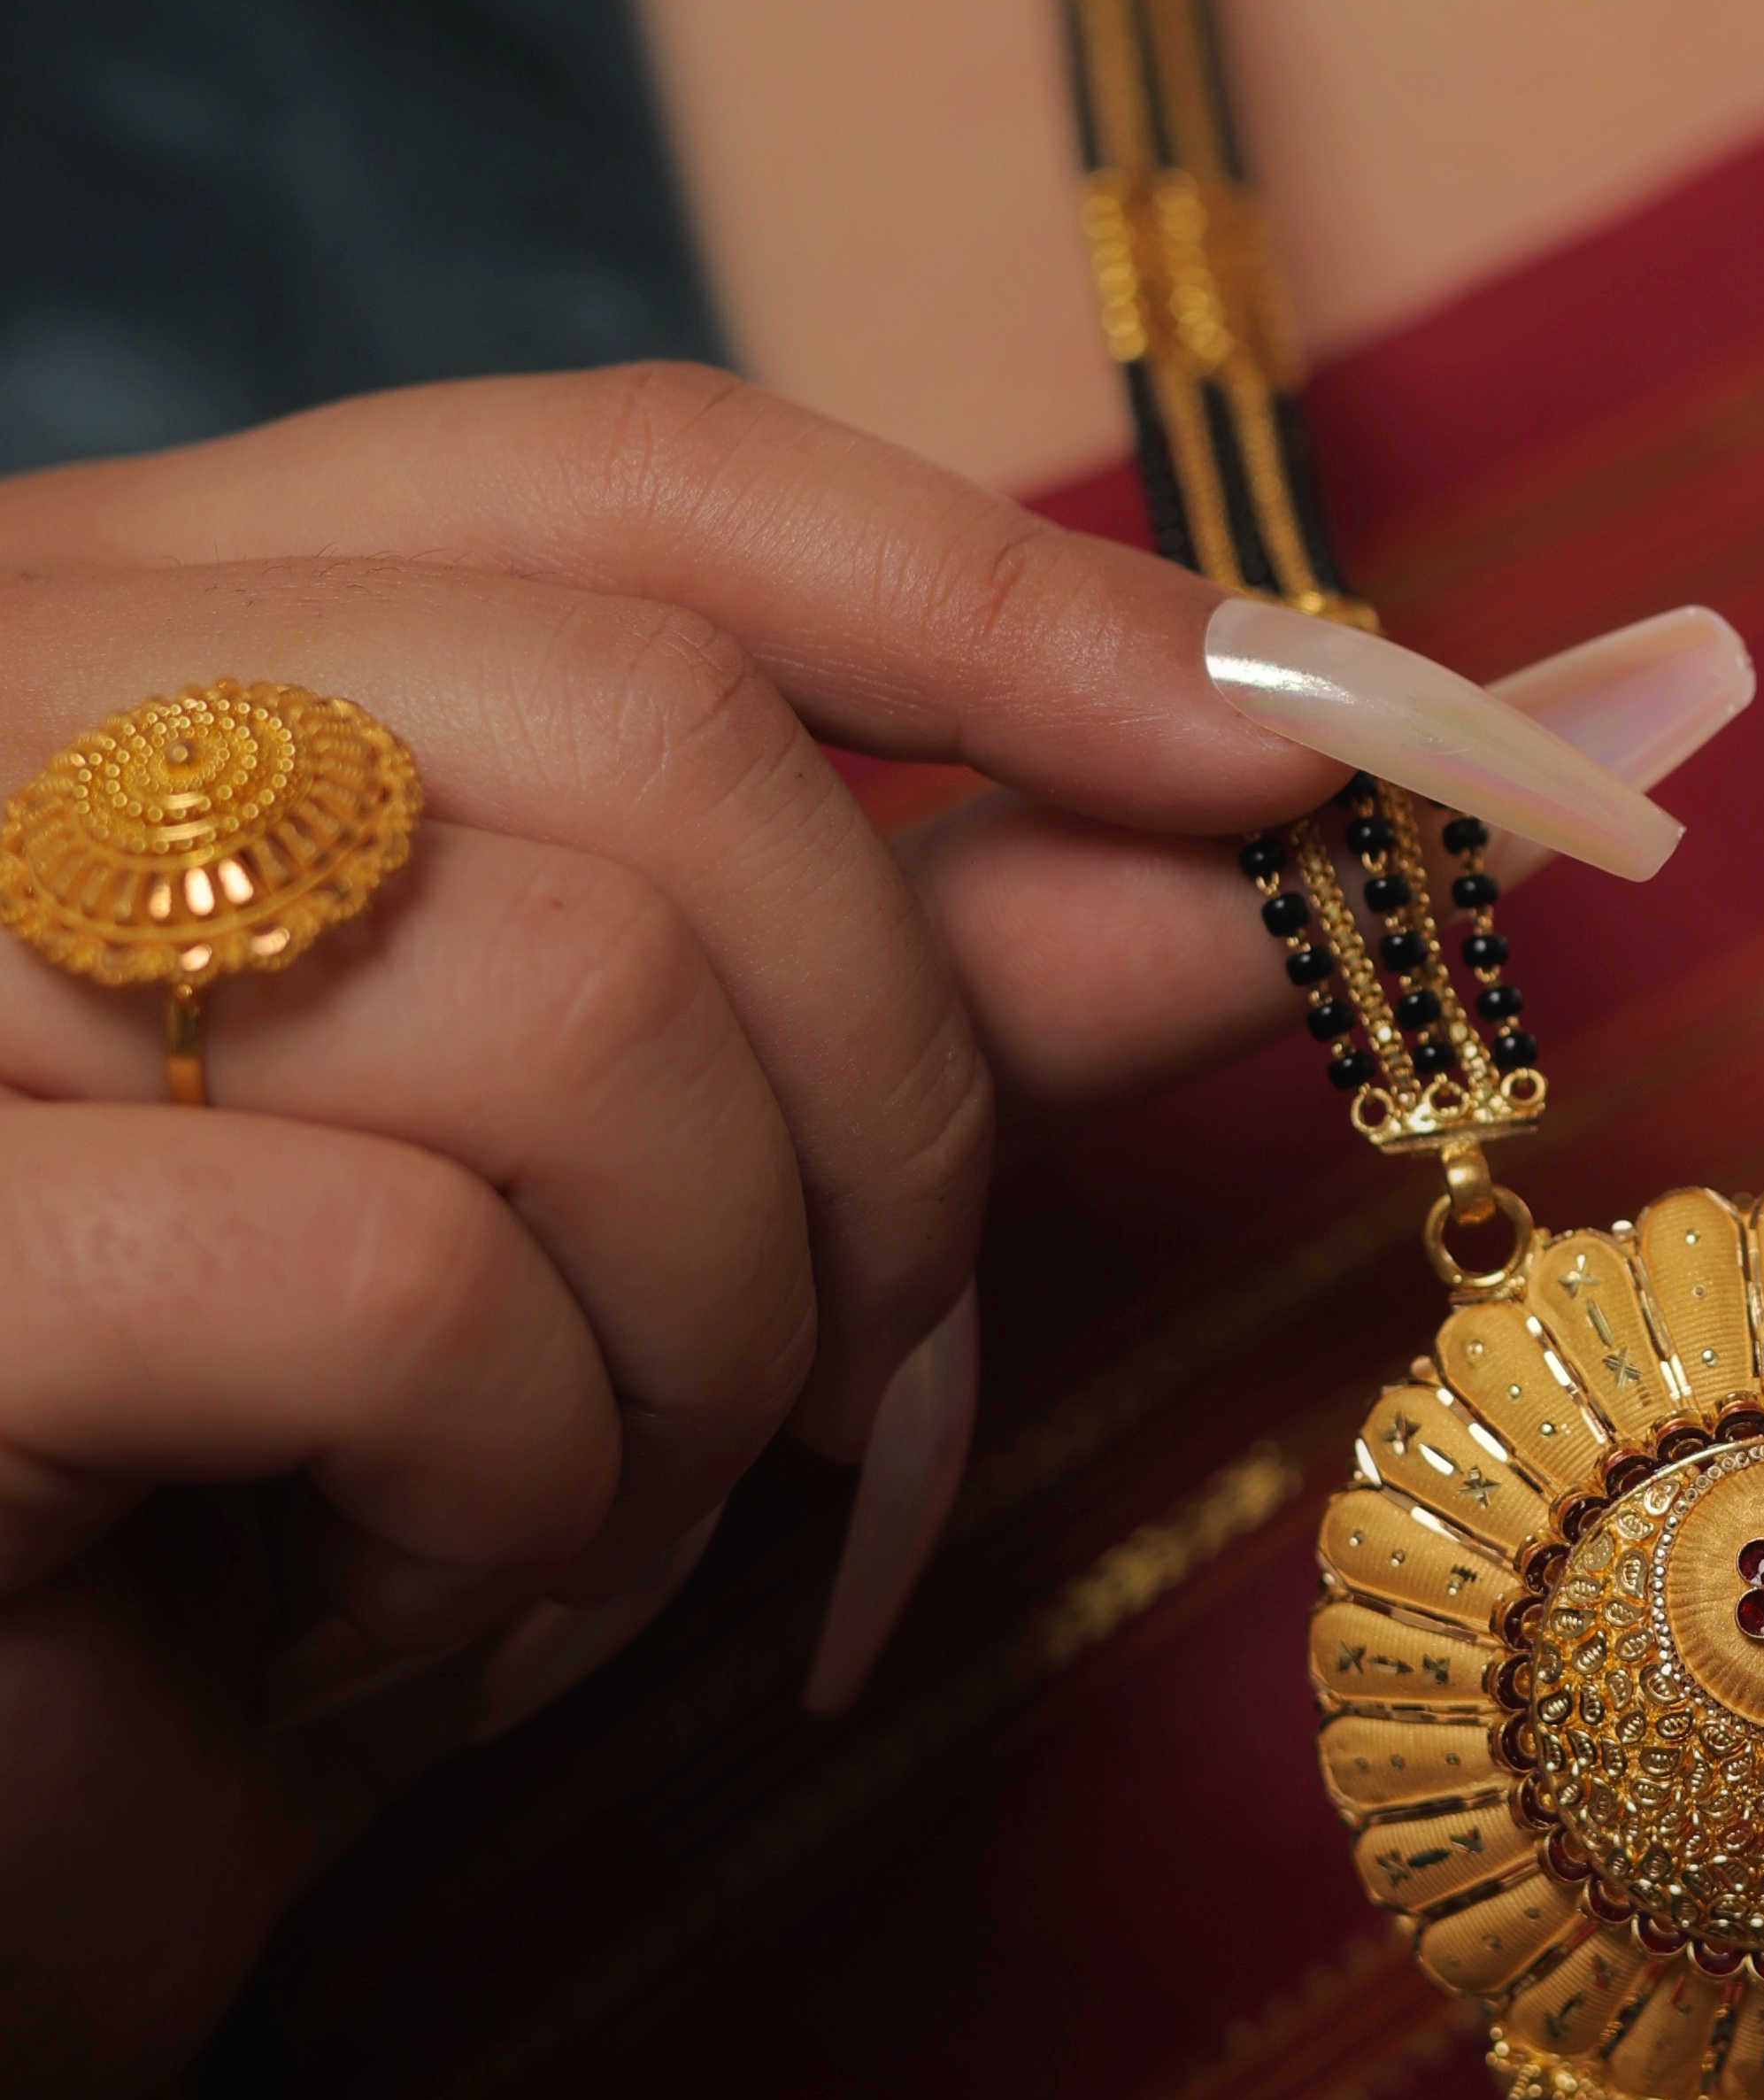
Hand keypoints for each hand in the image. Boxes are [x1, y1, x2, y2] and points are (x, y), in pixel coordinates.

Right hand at [0, 363, 1743, 2099]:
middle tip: (853, 1380)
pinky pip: (407, 1288)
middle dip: (882, 1091)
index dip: (998, 602)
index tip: (1293, 763)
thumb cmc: (257, 1530)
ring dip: (700, 1346)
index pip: (632, 481)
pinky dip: (499, 1499)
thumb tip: (1284, 813)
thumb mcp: (622, 1208)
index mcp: (134, 632)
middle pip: (660, 724)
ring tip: (559, 1519)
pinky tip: (370, 1618)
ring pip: (580, 1005)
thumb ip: (919, 970)